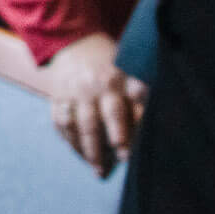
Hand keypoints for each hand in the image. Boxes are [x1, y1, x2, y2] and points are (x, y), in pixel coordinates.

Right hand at [46, 32, 145, 177]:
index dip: (122, 132)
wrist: (76, 44)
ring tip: (97, 169)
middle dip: (99, 147)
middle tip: (108, 168)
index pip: (117, 110)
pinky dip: (69, 140)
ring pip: (75, 126)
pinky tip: (79, 153)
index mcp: (112, 78)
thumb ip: (140, 97)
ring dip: (84, 149)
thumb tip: (158, 124)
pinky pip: (60, 122)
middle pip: (92, 122)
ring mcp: (70, 92)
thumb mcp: (130, 73)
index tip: (127, 154)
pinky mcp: (57, 97)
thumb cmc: (112, 66)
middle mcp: (89, 86)